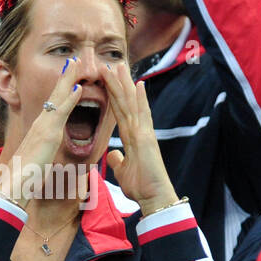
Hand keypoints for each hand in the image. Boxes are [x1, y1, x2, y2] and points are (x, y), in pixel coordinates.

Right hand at [0, 60, 86, 204]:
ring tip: (76, 64)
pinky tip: (78, 88)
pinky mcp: (48, 134)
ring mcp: (44, 127)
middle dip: (64, 77)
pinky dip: (70, 99)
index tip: (69, 76)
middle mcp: (41, 123)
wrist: (15, 185)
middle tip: (73, 60)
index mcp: (40, 129)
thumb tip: (44, 151)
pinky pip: (61, 112)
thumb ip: (43, 151)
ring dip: (68, 79)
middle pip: (54, 95)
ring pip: (58, 98)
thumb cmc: (26, 177)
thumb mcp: (38, 159)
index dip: (61, 89)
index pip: (53, 104)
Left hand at [101, 61, 177, 213]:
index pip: (119, 111)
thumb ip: (119, 160)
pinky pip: (142, 116)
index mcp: (131, 137)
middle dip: (117, 83)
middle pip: (125, 102)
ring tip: (118, 66)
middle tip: (110, 63)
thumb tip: (114, 154)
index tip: (106, 79)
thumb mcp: (123, 171)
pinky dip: (141, 100)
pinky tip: (139, 85)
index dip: (112, 95)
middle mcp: (138, 130)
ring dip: (124, 85)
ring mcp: (144, 132)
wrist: (154, 197)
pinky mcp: (147, 138)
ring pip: (131, 104)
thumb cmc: (141, 186)